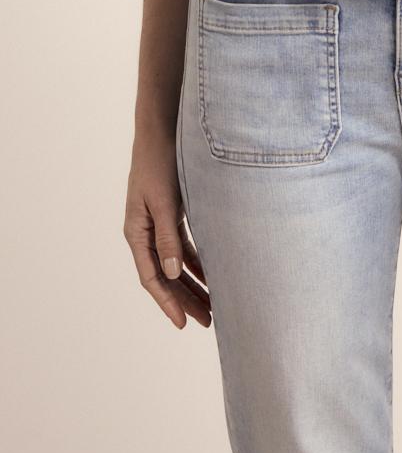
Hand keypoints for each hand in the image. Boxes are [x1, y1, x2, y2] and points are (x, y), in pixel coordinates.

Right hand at [123, 124, 211, 329]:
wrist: (162, 129)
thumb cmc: (161, 161)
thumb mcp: (165, 200)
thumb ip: (167, 237)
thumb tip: (170, 274)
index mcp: (137, 232)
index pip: (151, 278)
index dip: (168, 302)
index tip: (183, 323)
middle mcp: (145, 232)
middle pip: (165, 276)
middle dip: (185, 300)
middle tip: (207, 322)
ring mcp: (158, 223)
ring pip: (176, 263)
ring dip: (193, 283)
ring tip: (213, 305)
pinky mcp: (172, 213)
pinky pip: (183, 246)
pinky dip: (197, 261)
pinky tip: (213, 274)